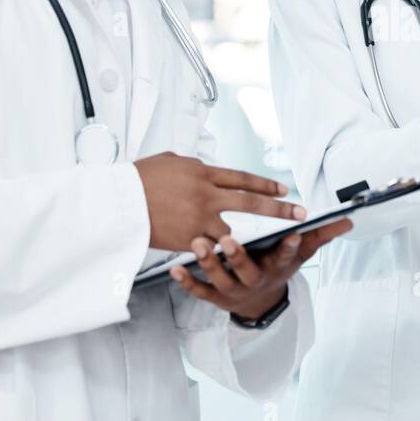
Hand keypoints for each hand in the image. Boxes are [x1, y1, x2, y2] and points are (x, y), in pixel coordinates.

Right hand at [134, 153, 305, 251]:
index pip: (243, 178)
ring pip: (233, 231)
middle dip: (279, 209)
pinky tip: (228, 257)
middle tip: (300, 213)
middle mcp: (207, 195)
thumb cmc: (141, 178)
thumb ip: (195, 169)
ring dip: (246, 237)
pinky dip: (218, 251)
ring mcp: (199, 218)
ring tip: (266, 243)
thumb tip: (207, 172)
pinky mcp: (188, 238)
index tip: (284, 189)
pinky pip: (210, 247)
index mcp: (204, 173)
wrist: (119, 201)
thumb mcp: (172, 163)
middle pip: (251, 202)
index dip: (266, 184)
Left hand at [170, 219, 353, 319]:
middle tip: (228, 239)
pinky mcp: (213, 297)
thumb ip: (320, 235)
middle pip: (247, 270)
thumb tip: (349, 221)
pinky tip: (175, 269)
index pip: (286, 255)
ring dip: (208, 263)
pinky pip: (199, 292)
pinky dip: (186, 282)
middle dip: (238, 256)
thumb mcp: (301, 254)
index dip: (289, 246)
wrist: (258, 302)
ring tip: (197, 243)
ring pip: (219, 280)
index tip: (291, 233)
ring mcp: (233, 290)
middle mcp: (255, 280)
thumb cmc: (277, 266)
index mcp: (277, 266)